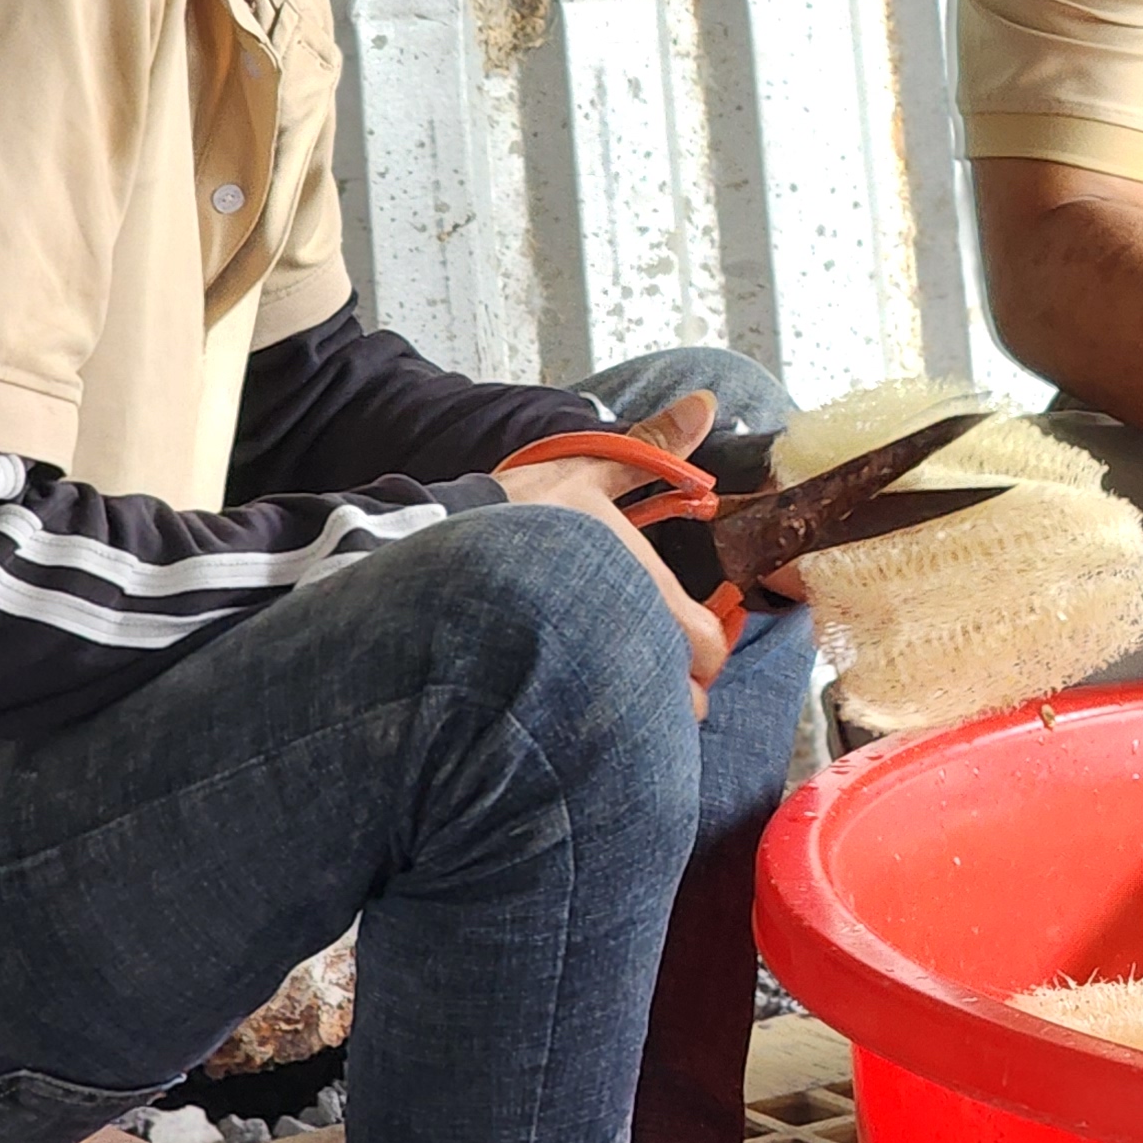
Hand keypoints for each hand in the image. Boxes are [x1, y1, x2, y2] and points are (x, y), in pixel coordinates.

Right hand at [495, 390, 734, 714]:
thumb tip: (705, 406)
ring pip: (635, 724)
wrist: (433, 553)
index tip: (683, 637)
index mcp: (647, 594)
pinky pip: (587, 737)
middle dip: (670, 688)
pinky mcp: (540, 707)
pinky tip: (566, 699)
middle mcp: (625, 646)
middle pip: (680, 701)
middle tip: (644, 664)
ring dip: (632, 709)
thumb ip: (653, 447)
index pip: (709, 650)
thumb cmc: (514, 515)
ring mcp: (585, 683)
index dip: (703, 650)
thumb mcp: (587, 470)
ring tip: (603, 681)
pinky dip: (588, 728)